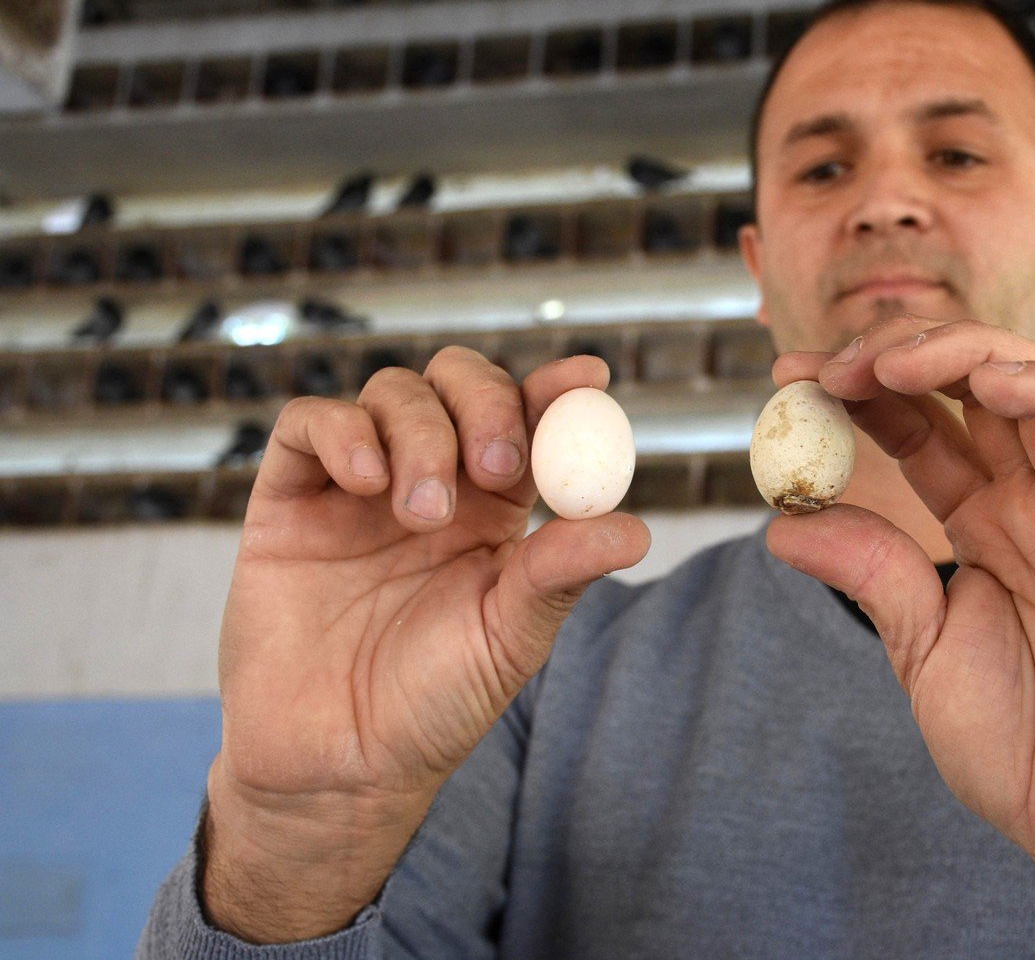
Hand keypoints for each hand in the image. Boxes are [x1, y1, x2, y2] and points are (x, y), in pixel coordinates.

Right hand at [213, 346, 649, 823]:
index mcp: (495, 509)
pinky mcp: (290, 499)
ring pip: (392, 394)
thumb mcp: (510, 637)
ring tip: (422, 515)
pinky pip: (310, 424)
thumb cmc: (432, 705)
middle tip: (494, 464)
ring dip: (419, 434)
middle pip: (459, 384)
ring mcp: (358, 486)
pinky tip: (366, 483)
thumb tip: (636, 530)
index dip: (557, 391)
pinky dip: (343, 432)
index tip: (588, 379)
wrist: (335, 764)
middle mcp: (432, 482)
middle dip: (485, 403)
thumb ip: (561, 575)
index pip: (530, 422)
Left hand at [768, 314, 1034, 907]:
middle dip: (901, 357)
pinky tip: (993, 384)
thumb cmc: (1021, 747)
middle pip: (975, 387)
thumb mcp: (923, 650)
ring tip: (894, 365)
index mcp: (984, 522)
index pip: (919, 425)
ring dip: (968, 355)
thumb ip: (872, 575)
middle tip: (833, 365)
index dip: (857, 390)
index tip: (787, 371)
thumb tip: (784, 519)